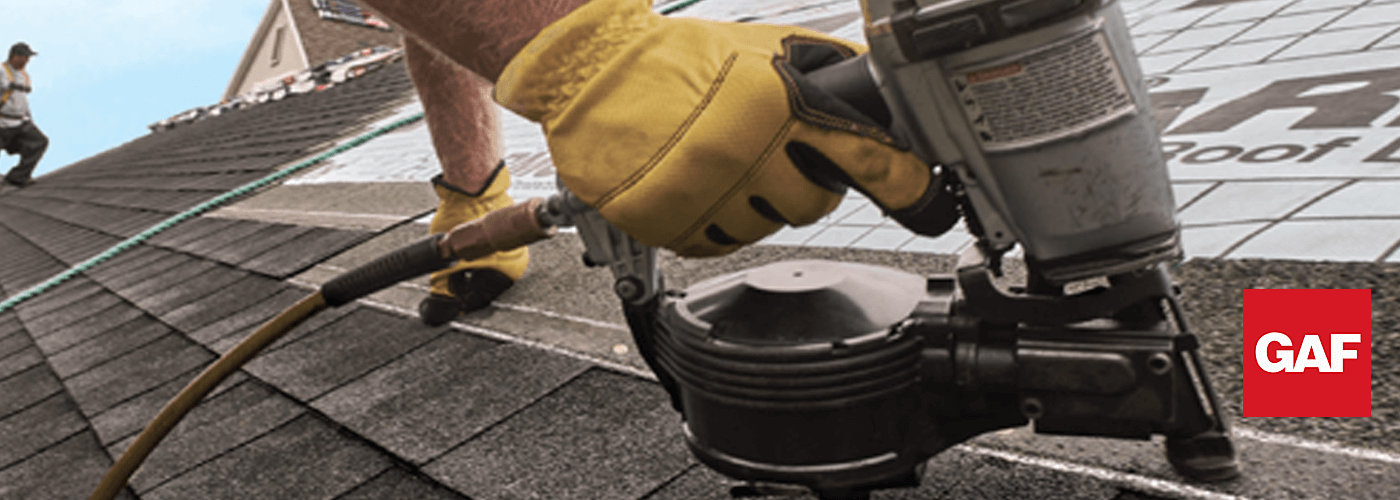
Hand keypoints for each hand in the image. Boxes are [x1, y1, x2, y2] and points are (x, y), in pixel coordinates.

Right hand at [495, 0, 955, 256]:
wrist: (593, 77)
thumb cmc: (676, 60)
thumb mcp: (762, 47)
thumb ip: (822, 71)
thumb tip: (877, 98)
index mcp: (778, 105)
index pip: (866, 160)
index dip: (905, 184)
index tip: (924, 196)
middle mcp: (746, 152)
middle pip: (813, 204)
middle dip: (804, 184)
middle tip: (776, 158)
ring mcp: (706, 194)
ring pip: (765, 227)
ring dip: (755, 203)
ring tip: (724, 164)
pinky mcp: (670, 225)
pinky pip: (719, 242)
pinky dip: (715, 220)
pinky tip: (699, 186)